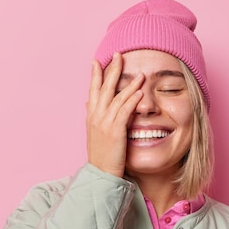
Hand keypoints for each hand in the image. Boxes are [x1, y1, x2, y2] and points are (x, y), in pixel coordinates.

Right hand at [86, 52, 144, 177]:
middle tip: (118, 55)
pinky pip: (125, 111)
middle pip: (104, 88)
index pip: (92, 90)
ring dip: (129, 83)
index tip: (97, 61)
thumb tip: (89, 104)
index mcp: (91, 116)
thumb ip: (93, 117)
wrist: (101, 173)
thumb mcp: (94, 133)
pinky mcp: (115, 130)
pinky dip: (132, 100)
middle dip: (112, 70)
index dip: (95, 75)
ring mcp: (105, 123)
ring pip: (117, 97)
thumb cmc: (101, 155)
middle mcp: (96, 116)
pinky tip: (139, 92)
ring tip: (139, 73)